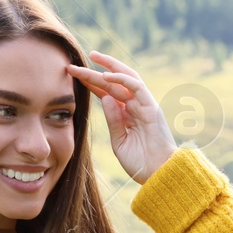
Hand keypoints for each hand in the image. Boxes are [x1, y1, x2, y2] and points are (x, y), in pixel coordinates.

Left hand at [66, 51, 179, 184]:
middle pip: (113, 83)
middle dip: (95, 71)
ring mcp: (144, 105)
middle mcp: (135, 107)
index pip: (107, 93)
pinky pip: (137, 87)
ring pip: (126, 78)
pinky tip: (106, 75)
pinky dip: (122, 79)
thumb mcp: (119, 141)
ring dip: (109, 66)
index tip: (74, 75)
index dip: (91, 83)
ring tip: (92, 57)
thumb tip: (105, 98)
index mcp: (127, 115)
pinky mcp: (151, 107)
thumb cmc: (141, 163)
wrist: (159, 175)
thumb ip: (112, 120)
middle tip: (75, 62)